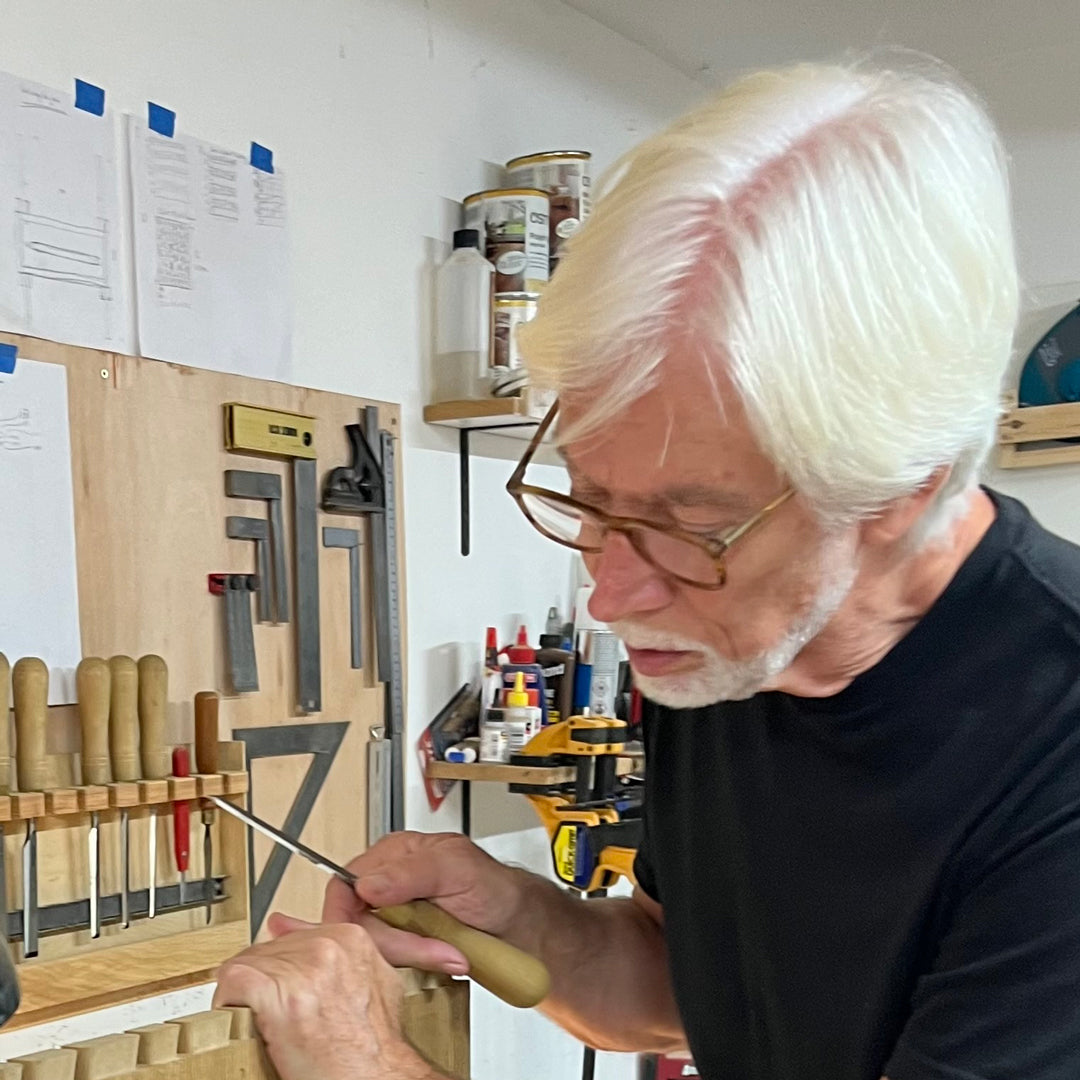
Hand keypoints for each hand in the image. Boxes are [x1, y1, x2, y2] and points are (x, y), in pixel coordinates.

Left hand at [213, 918, 435, 1079]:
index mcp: (350, 938)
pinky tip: (237, 1015)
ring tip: (255, 1018)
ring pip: (247, 962)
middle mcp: (326, 946)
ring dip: (245, 993)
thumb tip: (314, 942)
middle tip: (266, 1010)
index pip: (294, 935)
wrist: (373, 1075)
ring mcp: (302, 967)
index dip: (282, 964)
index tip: (277, 981)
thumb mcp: (377, 986)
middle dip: (264, 979)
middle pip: (269, 948)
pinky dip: (227, 1000)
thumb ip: (348, 959)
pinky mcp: (277, 993)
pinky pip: (233, 980)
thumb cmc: (375, 1043)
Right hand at [323, 831, 527, 975]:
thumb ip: (412, 872)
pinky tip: (441, 957)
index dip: (348, 917)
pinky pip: (389, 962)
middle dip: (395, 942)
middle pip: (355, 922)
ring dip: (411, 955)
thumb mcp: (458, 869)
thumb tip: (367, 884)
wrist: (517, 922)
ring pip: (370, 946)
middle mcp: (386, 883)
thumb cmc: (494, 888)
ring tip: (447, 950)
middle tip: (433, 947)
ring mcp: (393, 916)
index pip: (345, 887)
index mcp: (393, 855)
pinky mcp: (403, 942)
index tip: (366, 939)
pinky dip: (417, 964)